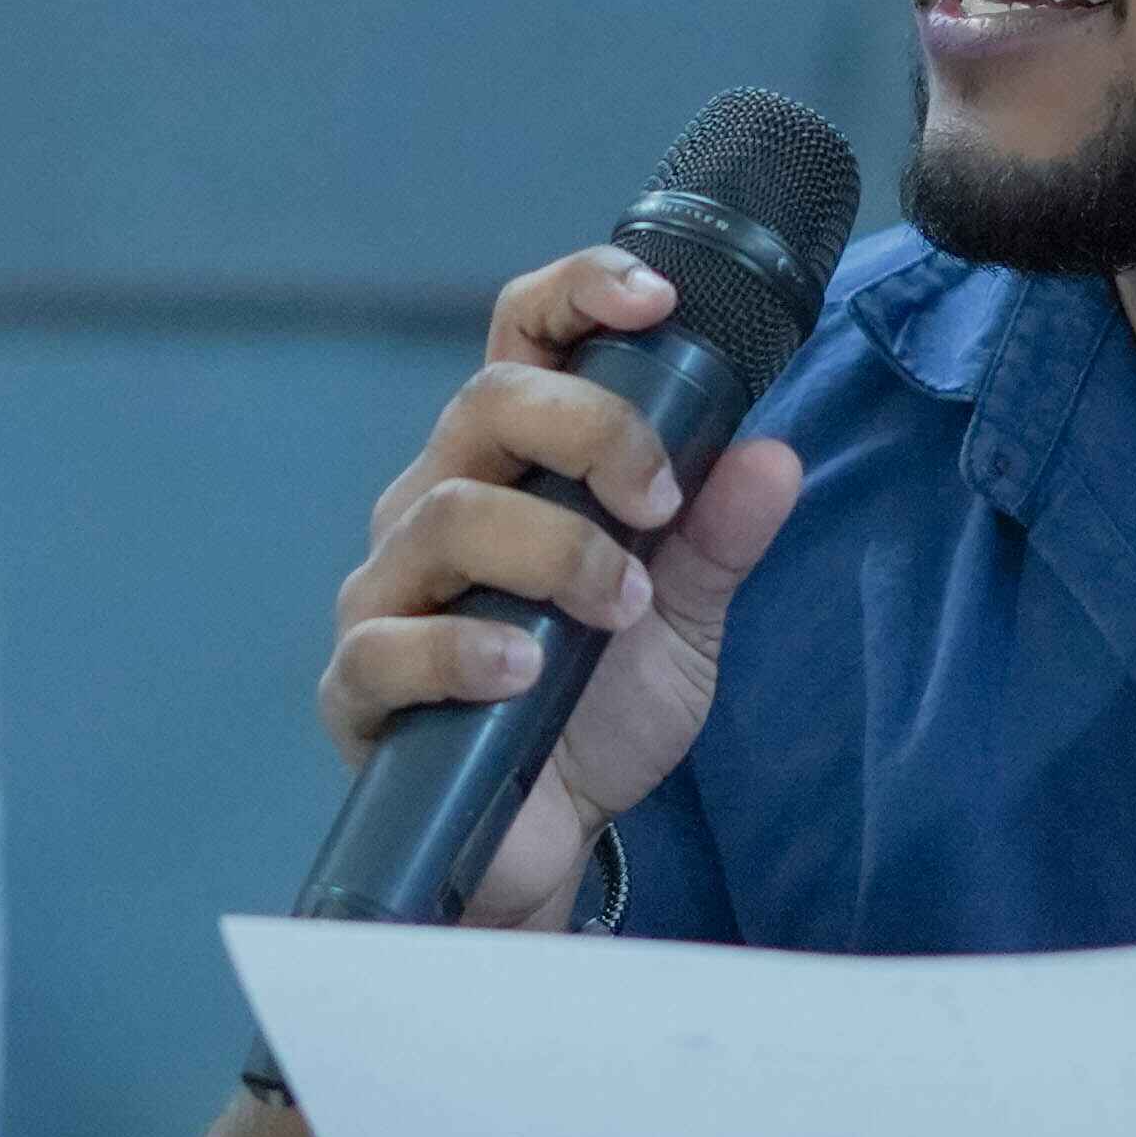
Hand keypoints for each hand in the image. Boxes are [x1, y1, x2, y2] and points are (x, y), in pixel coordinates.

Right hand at [320, 244, 806, 928]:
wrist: (548, 842)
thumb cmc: (599, 708)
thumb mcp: (683, 619)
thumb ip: (720, 538)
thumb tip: (775, 456)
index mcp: (514, 465)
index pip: (524, 339)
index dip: (579, 295)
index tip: (660, 301)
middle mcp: (438, 502)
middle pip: (488, 403)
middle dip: (592, 430)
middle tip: (660, 504)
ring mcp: (390, 589)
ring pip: (447, 513)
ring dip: (553, 549)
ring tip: (619, 608)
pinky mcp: (360, 681)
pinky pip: (392, 642)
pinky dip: (465, 648)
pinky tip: (526, 671)